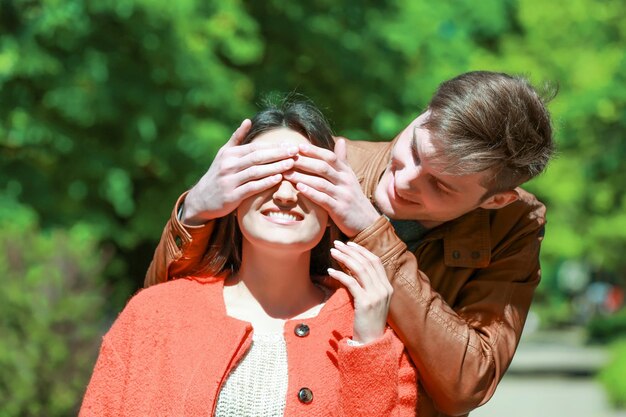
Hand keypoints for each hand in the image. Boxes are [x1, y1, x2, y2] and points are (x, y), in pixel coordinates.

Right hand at [182, 119, 298, 224]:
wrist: (202, 199)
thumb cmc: (218, 174)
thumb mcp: (224, 154)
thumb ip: (237, 138)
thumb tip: (248, 120)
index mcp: (230, 154)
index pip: (255, 147)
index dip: (274, 146)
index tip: (290, 144)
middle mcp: (229, 166)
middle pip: (257, 157)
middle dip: (278, 153)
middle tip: (295, 151)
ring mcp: (230, 181)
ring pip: (256, 171)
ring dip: (275, 167)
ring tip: (291, 164)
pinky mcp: (231, 196)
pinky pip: (251, 188)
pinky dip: (265, 183)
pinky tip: (278, 179)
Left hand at [283, 138, 379, 236]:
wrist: (367, 221)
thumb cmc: (354, 198)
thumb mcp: (351, 177)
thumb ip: (343, 160)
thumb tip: (341, 140)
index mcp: (346, 172)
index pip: (329, 157)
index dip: (314, 150)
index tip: (298, 146)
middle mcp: (345, 181)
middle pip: (323, 167)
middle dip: (304, 162)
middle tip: (287, 158)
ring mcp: (343, 195)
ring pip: (321, 183)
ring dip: (302, 177)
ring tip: (287, 174)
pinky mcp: (340, 210)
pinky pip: (324, 199)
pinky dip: (311, 193)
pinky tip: (299, 188)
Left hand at [328, 241, 392, 343]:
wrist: (372, 342)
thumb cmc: (369, 321)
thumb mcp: (372, 300)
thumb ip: (368, 285)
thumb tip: (353, 269)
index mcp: (387, 286)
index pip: (376, 261)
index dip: (362, 250)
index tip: (349, 244)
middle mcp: (384, 289)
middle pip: (367, 262)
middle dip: (351, 250)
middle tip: (337, 244)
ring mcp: (376, 295)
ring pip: (360, 269)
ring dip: (345, 258)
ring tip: (333, 252)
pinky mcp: (365, 303)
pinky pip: (351, 283)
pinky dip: (340, 274)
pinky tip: (330, 270)